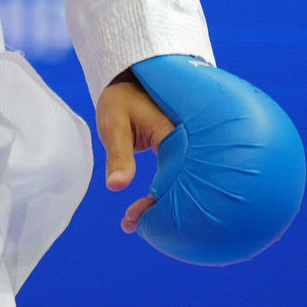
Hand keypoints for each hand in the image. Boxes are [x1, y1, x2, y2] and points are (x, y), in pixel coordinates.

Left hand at [96, 72, 176, 232]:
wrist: (133, 83)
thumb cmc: (122, 101)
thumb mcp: (114, 124)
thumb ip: (118, 154)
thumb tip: (115, 186)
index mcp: (176, 133)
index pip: (174, 175)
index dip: (156, 200)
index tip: (133, 216)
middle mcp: (190, 142)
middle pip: (186, 186)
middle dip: (161, 211)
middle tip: (130, 224)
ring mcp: (192, 148)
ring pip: (186, 186)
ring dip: (163, 207)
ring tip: (132, 222)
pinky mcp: (186, 154)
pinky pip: (182, 180)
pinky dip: (165, 197)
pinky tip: (145, 210)